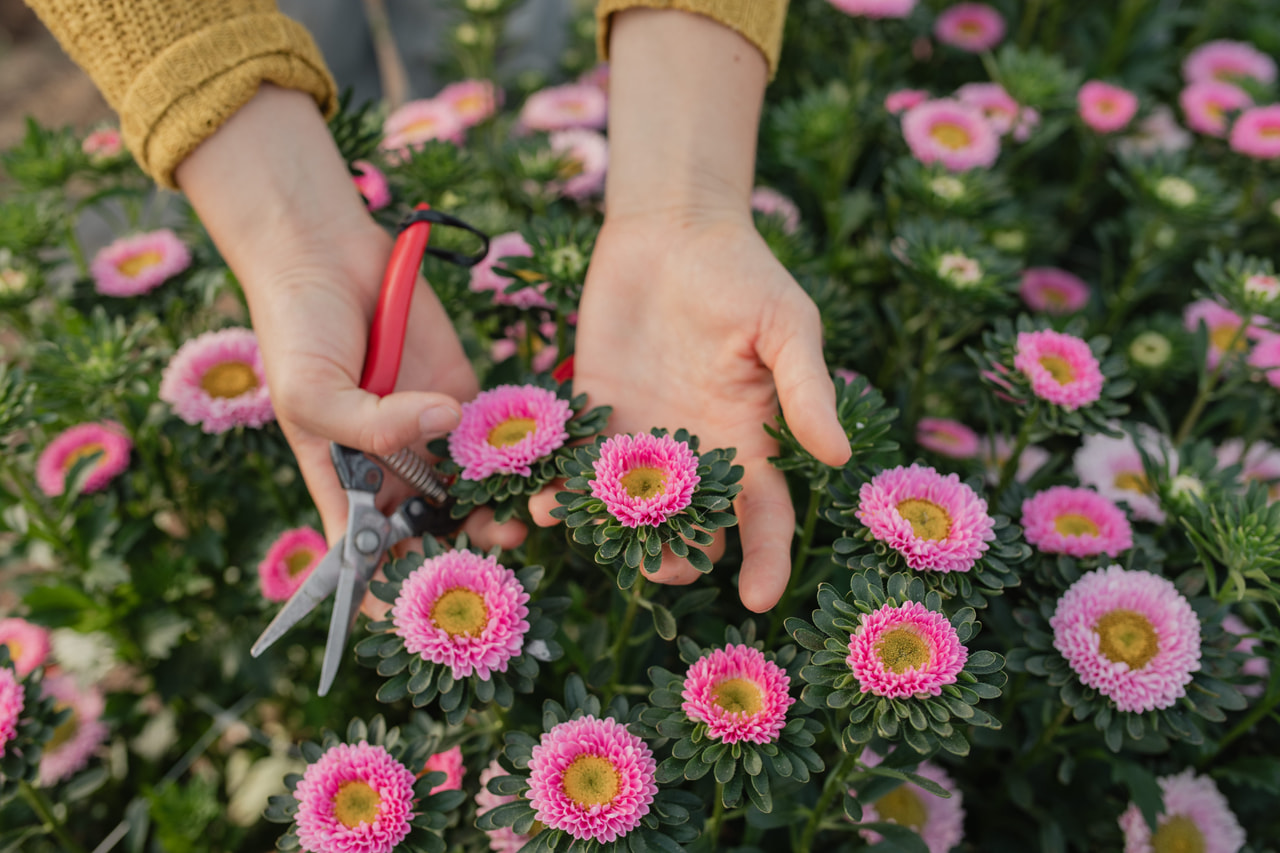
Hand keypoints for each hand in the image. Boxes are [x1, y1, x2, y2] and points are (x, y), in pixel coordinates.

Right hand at [175, 86, 523, 583]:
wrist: (328, 253)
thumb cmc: (299, 330)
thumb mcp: (313, 392)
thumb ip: (372, 424)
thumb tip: (443, 424)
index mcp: (345, 482)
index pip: (364, 554)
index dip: (384, 592)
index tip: (414, 614)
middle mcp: (392, 468)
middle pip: (430, 533)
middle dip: (457, 558)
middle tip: (487, 571)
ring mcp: (431, 432)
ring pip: (471, 494)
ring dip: (494, 516)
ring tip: (514, 528)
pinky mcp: (466, 395)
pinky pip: (497, 436)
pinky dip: (517, 458)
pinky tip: (534, 472)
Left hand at [531, 208, 849, 610]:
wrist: (673, 228)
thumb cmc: (742, 273)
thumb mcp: (786, 325)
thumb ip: (805, 390)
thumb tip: (838, 458)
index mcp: (749, 441)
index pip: (765, 517)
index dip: (767, 561)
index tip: (758, 600)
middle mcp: (694, 452)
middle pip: (688, 530)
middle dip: (674, 559)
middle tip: (657, 565)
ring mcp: (640, 435)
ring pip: (622, 509)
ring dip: (604, 530)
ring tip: (583, 530)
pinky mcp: (593, 409)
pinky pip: (573, 463)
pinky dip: (557, 485)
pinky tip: (538, 497)